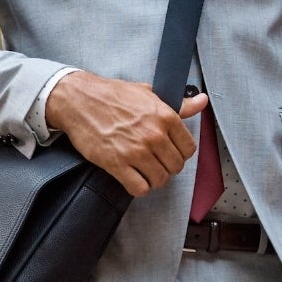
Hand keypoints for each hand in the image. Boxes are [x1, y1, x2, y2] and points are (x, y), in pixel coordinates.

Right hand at [45, 71, 209, 196]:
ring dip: (154, 179)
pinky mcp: (116, 164)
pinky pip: (139, 188)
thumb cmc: (112, 95)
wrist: (80, 100)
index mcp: (166, 117)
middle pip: (176, 166)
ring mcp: (136, 151)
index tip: (172, 152)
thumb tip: (201, 101)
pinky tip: (133, 178)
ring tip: (145, 171)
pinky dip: (138, 187)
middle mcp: (154, 136)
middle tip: (157, 162)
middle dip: (167, 167)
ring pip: (159, 179)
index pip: (189, 148)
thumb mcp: (149, 93)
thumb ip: (179, 104)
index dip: (181, 153)